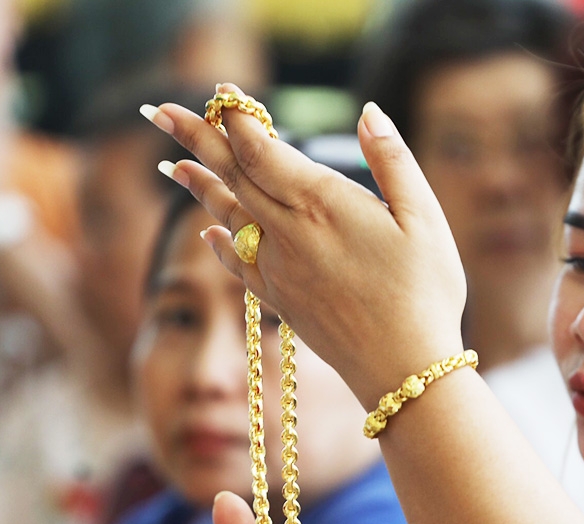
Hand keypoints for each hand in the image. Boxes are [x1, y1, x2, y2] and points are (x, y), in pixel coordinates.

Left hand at [149, 85, 467, 407]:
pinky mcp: (280, 300)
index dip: (236, 118)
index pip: (262, 149)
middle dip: (195, 138)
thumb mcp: (424, 218)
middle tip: (157, 110)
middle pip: (232, 175)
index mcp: (322, 204)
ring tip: (170, 164)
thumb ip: (392, 160)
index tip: (220, 91)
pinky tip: (207, 232)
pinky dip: (219, 241)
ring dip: (198, 185)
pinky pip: (238, 262)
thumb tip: (368, 111)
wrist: (403, 370)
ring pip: (227, 216)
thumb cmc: (426, 292)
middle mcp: (289, 232)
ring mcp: (279, 268)